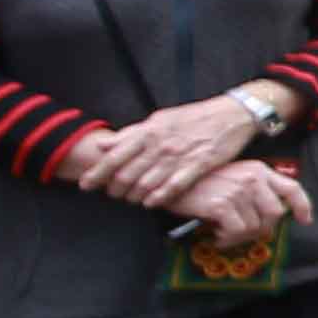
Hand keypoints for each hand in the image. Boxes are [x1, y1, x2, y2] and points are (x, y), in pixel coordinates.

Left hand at [83, 93, 265, 204]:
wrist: (231, 114)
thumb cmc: (193, 117)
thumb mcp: (159, 119)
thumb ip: (130, 134)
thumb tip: (103, 145)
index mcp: (148, 131)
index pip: (114, 156)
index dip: (97, 173)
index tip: (86, 185)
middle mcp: (160, 144)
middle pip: (127, 174)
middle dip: (115, 189)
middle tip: (113, 195)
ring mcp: (179, 155)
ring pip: (147, 183)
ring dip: (134, 196)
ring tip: (131, 200)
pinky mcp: (198, 165)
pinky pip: (173, 186)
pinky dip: (159, 197)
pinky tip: (152, 203)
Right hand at [164, 155, 310, 238]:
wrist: (168, 181)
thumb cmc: (200, 183)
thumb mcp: (232, 179)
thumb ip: (253, 192)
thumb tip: (269, 219)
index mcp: (258, 170)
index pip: (292, 188)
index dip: (302, 206)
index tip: (304, 220)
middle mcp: (252, 178)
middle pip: (274, 214)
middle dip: (262, 229)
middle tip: (244, 234)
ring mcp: (238, 190)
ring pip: (254, 227)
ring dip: (240, 237)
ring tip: (223, 233)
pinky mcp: (222, 204)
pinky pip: (236, 232)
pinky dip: (227, 239)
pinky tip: (215, 234)